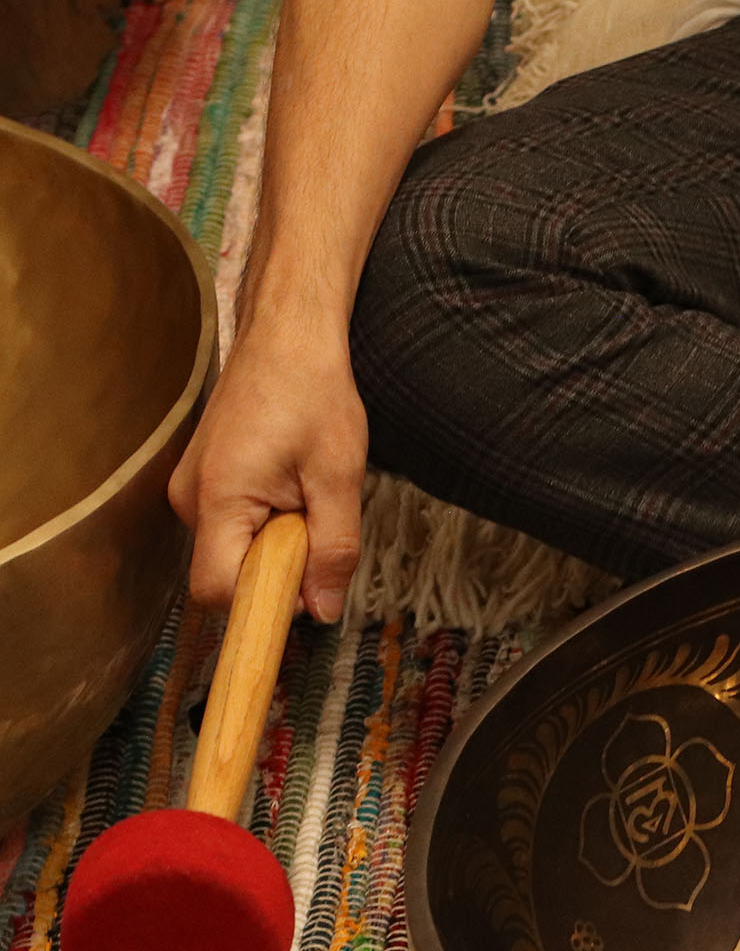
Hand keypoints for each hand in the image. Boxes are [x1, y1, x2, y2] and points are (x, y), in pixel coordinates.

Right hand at [168, 311, 367, 622]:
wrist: (288, 338)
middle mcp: (189, 498)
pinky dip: (268, 521)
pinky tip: (291, 484)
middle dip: (280, 568)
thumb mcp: (338, 478)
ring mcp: (191, 488)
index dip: (264, 604)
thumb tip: (323, 612)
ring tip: (305, 492)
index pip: (218, 591)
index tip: (306, 593)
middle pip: (230, 574)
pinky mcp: (202, 481)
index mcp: (218, 498)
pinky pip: (235, 526)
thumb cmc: (313, 396)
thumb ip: (333, 550)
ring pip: (236, 551)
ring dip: (278, 541)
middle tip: (316, 519)